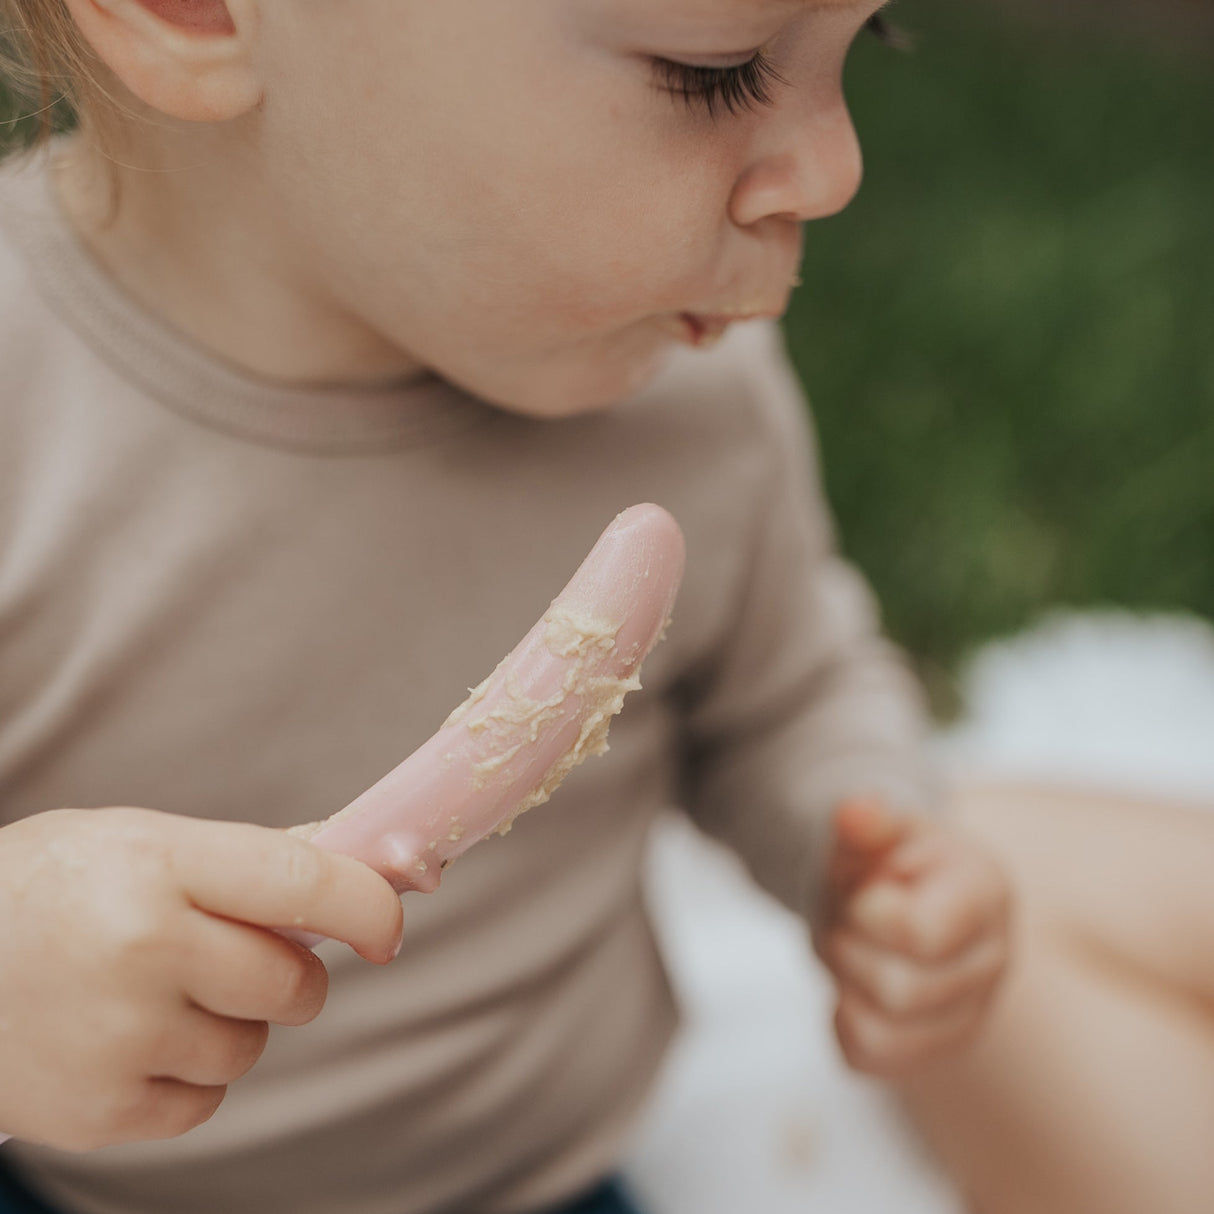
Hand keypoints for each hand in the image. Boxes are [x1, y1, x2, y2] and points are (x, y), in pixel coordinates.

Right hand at [0, 807, 402, 1150]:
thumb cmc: (50, 889)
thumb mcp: (140, 841)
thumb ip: (253, 859)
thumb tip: (371, 871)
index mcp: (157, 862)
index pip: (301, 881)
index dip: (367, 905)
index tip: (390, 924)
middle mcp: (142, 947)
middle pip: (292, 982)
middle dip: (290, 973)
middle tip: (239, 956)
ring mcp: (119, 1037)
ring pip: (251, 1046)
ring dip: (230, 1024)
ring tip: (152, 993)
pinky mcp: (101, 1111)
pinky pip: (204, 1102)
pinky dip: (185, 1075)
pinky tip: (126, 1039)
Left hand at [814, 797, 1011, 1077]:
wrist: (891, 885)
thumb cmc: (885, 855)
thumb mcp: (876, 829)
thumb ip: (863, 821)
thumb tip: (853, 812)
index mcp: (987, 893)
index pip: (920, 935)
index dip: (867, 911)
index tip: (863, 886)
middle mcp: (994, 960)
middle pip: (900, 991)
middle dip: (848, 945)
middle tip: (846, 913)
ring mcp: (971, 1012)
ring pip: (884, 1033)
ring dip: (842, 982)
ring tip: (848, 944)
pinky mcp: (937, 1047)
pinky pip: (869, 1057)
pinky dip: (841, 1019)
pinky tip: (850, 983)